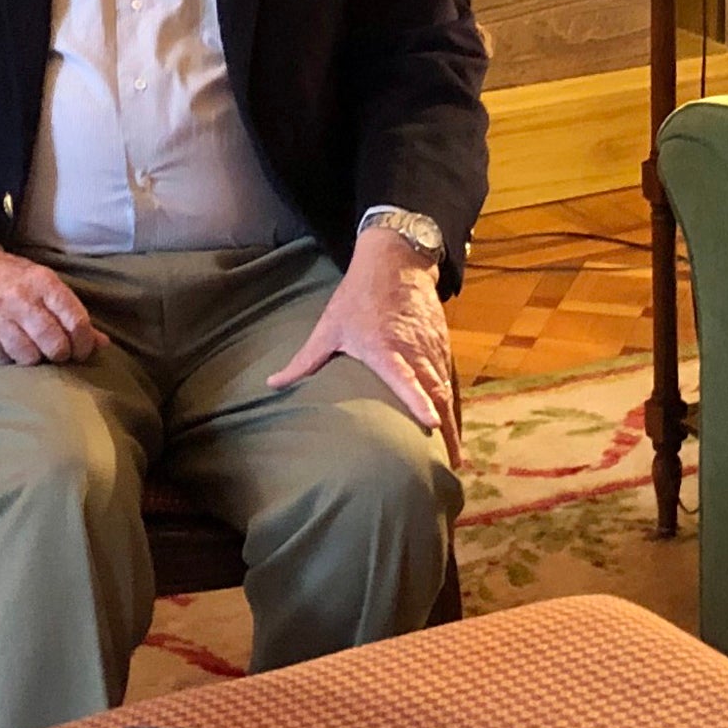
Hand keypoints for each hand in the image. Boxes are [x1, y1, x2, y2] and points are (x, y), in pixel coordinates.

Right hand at [0, 245, 102, 365]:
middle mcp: (20, 298)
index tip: (82, 351)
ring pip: (29, 357)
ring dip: (35, 359)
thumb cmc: (11, 279)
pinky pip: (3, 360)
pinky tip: (9, 346)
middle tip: (57, 353)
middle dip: (61, 355)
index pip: (76, 322)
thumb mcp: (44, 285)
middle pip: (54, 344)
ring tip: (32, 348)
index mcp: (43, 282)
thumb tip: (102, 343)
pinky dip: (10, 359)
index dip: (84, 344)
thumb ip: (72, 312)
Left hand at [266, 226, 461, 460]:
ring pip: (447, 390)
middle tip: (450, 465)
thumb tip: (272, 384)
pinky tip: (453, 427)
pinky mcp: (441, 345)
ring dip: (453, 424)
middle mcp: (414, 351)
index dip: (418, 400)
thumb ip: (304, 360)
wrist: (395, 262)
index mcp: (385, 348)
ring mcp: (431, 348)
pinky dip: (453, 405)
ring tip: (454, 458)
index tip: (431, 423)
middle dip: (445, 430)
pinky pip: (449, 380)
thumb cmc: (357, 297)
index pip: (405, 377)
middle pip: (435, 393)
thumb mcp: (329, 327)